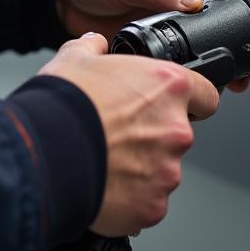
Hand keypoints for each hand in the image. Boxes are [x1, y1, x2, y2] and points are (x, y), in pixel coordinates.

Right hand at [40, 32, 219, 235]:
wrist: (43, 153)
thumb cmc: (63, 105)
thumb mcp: (75, 57)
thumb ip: (93, 48)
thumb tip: (95, 44)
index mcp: (168, 87)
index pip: (206, 95)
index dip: (190, 100)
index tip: (172, 106)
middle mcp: (176, 129)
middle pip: (177, 135)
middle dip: (153, 137)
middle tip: (119, 136)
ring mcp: (167, 171)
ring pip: (161, 171)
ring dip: (140, 169)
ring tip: (106, 163)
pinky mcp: (152, 205)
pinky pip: (147, 202)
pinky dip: (130, 198)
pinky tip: (104, 187)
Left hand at [58, 0, 248, 92]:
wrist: (61, 0)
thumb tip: (191, 2)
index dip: (236, 0)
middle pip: (212, 19)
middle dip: (229, 38)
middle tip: (240, 61)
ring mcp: (162, 22)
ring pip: (196, 40)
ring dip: (206, 56)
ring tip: (221, 76)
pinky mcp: (148, 42)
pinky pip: (172, 55)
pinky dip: (181, 66)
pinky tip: (185, 77)